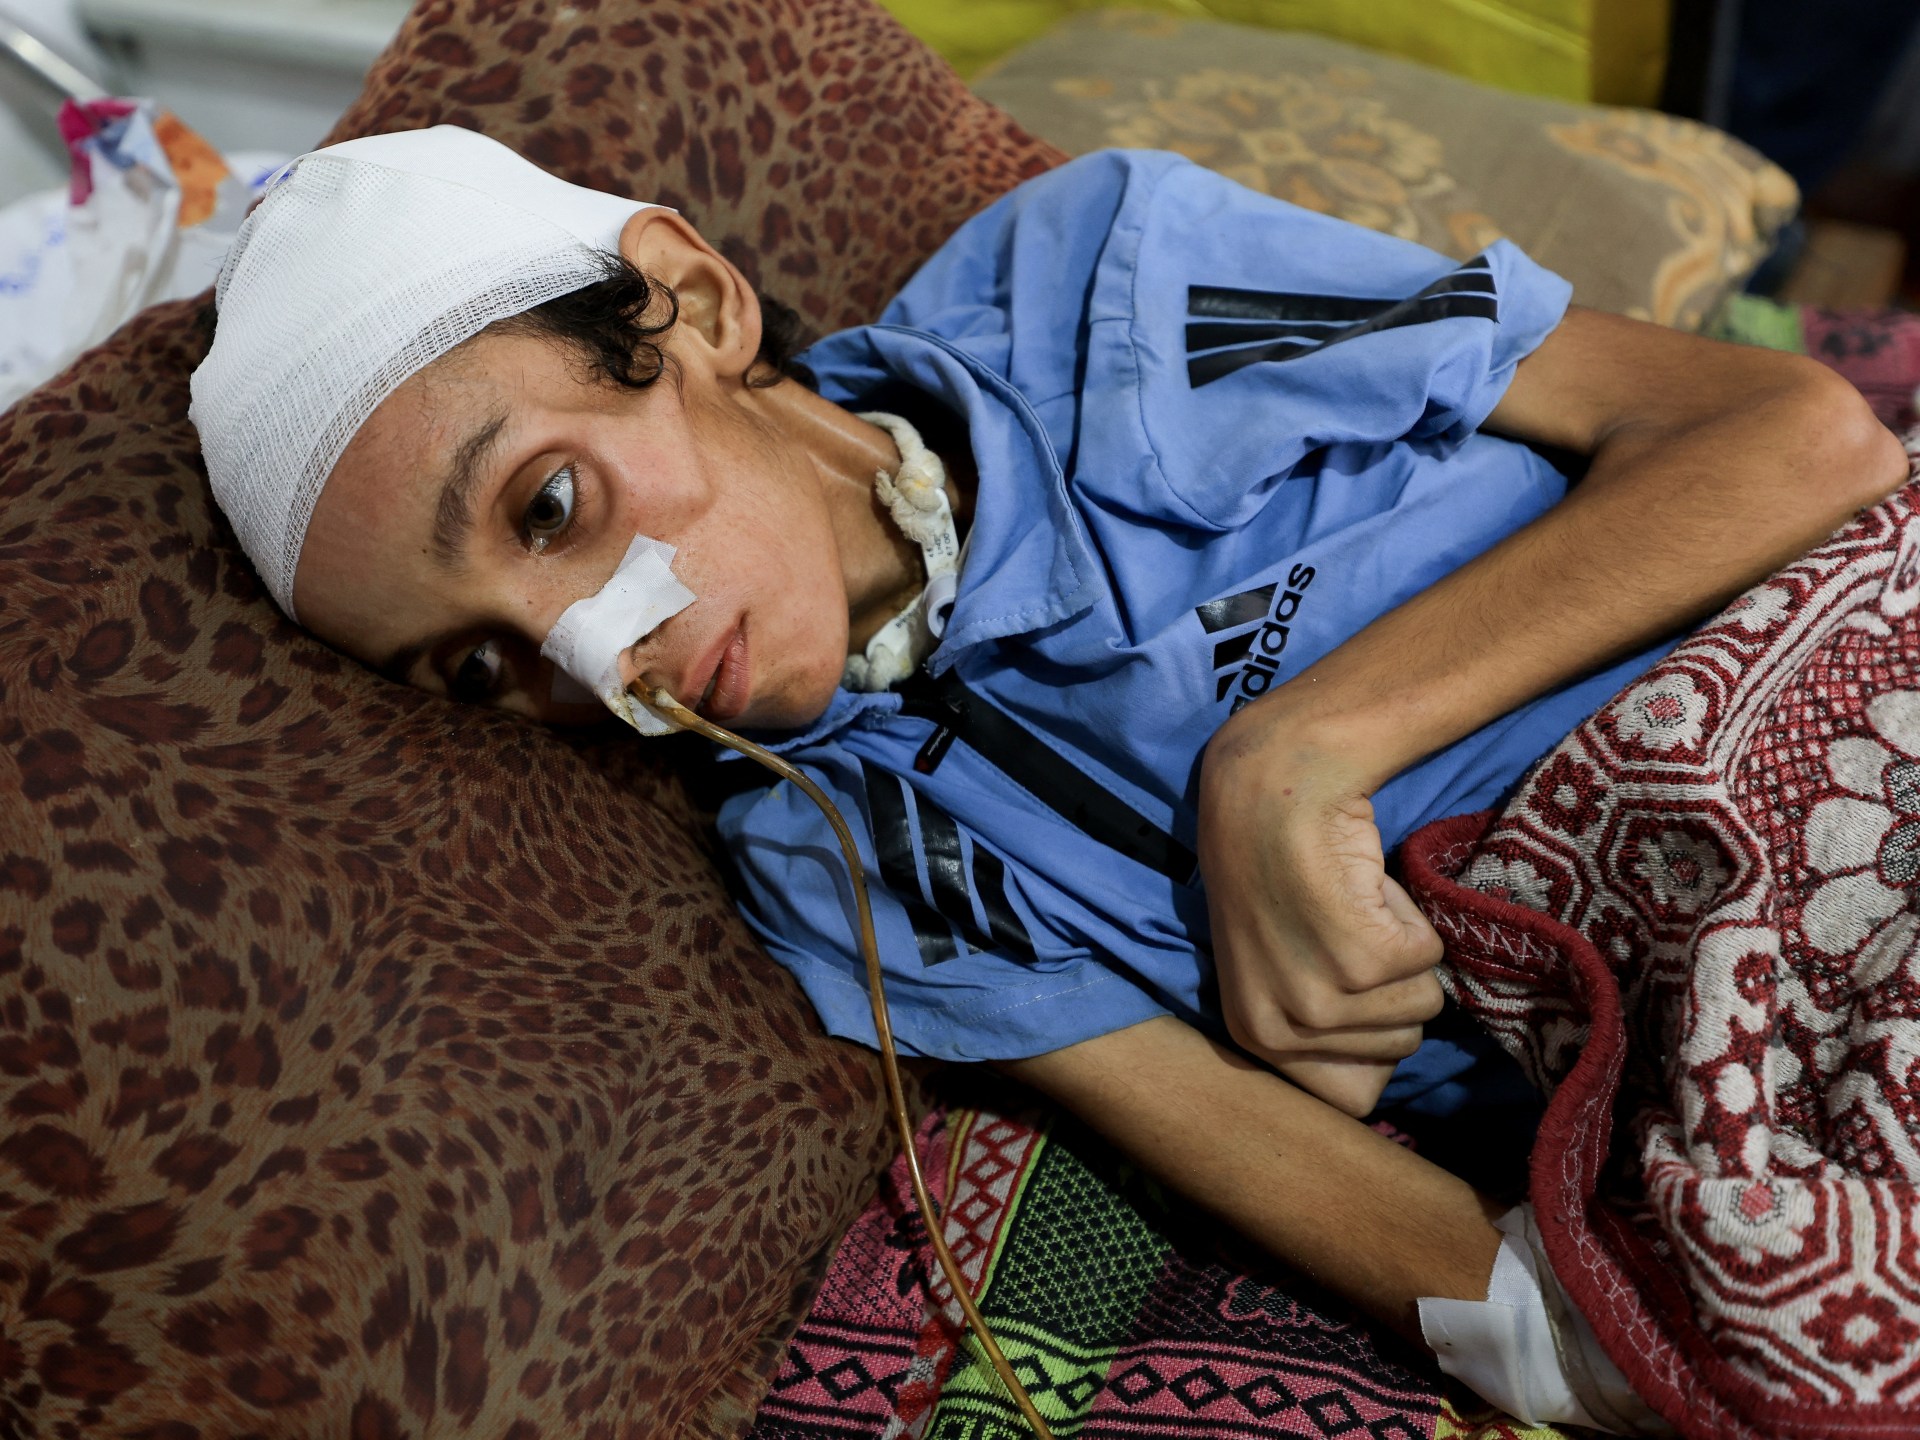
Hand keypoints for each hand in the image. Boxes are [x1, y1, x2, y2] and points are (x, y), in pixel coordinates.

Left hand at [1197, 696, 1445, 1116]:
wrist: (1270, 789)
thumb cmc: (1278, 869)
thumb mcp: (1281, 964)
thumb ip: (1322, 1029)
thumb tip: (1379, 1091)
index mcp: (1255, 1039)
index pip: (1354, 1100)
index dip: (1373, 1036)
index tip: (1348, 980)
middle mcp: (1278, 1031)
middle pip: (1401, 1048)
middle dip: (1388, 982)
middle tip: (1336, 924)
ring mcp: (1318, 1000)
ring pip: (1422, 1004)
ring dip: (1400, 946)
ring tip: (1344, 902)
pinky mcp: (1359, 961)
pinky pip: (1431, 958)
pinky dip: (1411, 915)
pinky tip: (1359, 884)